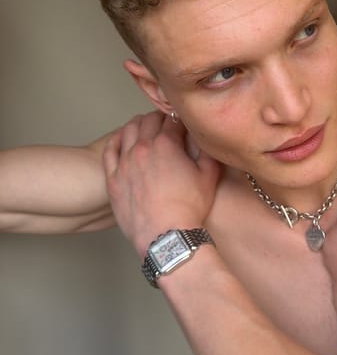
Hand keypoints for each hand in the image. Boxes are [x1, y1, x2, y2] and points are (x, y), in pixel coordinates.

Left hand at [103, 111, 220, 256]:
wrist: (166, 236)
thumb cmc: (188, 209)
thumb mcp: (209, 177)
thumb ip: (208, 152)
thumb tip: (207, 139)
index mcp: (166, 144)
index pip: (172, 120)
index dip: (180, 119)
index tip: (183, 123)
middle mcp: (142, 148)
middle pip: (148, 121)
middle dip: (159, 118)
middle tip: (166, 123)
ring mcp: (125, 163)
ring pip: (128, 131)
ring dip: (138, 124)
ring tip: (145, 127)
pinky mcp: (113, 179)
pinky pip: (110, 151)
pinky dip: (117, 139)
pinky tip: (122, 138)